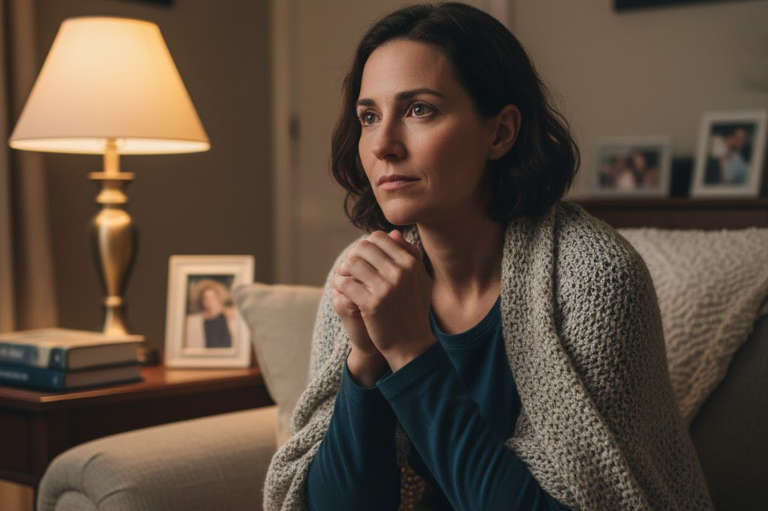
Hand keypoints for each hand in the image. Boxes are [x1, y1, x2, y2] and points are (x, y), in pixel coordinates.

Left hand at [333, 229, 435, 370]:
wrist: (411, 344)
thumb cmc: (413, 310)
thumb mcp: (419, 279)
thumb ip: (409, 254)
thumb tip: (392, 233)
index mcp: (411, 263)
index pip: (379, 238)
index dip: (367, 245)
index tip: (363, 258)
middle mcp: (400, 272)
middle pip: (363, 248)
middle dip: (354, 256)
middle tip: (351, 268)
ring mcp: (385, 288)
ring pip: (352, 263)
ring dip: (344, 270)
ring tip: (346, 278)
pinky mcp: (371, 304)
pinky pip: (346, 283)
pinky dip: (340, 284)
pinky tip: (343, 290)